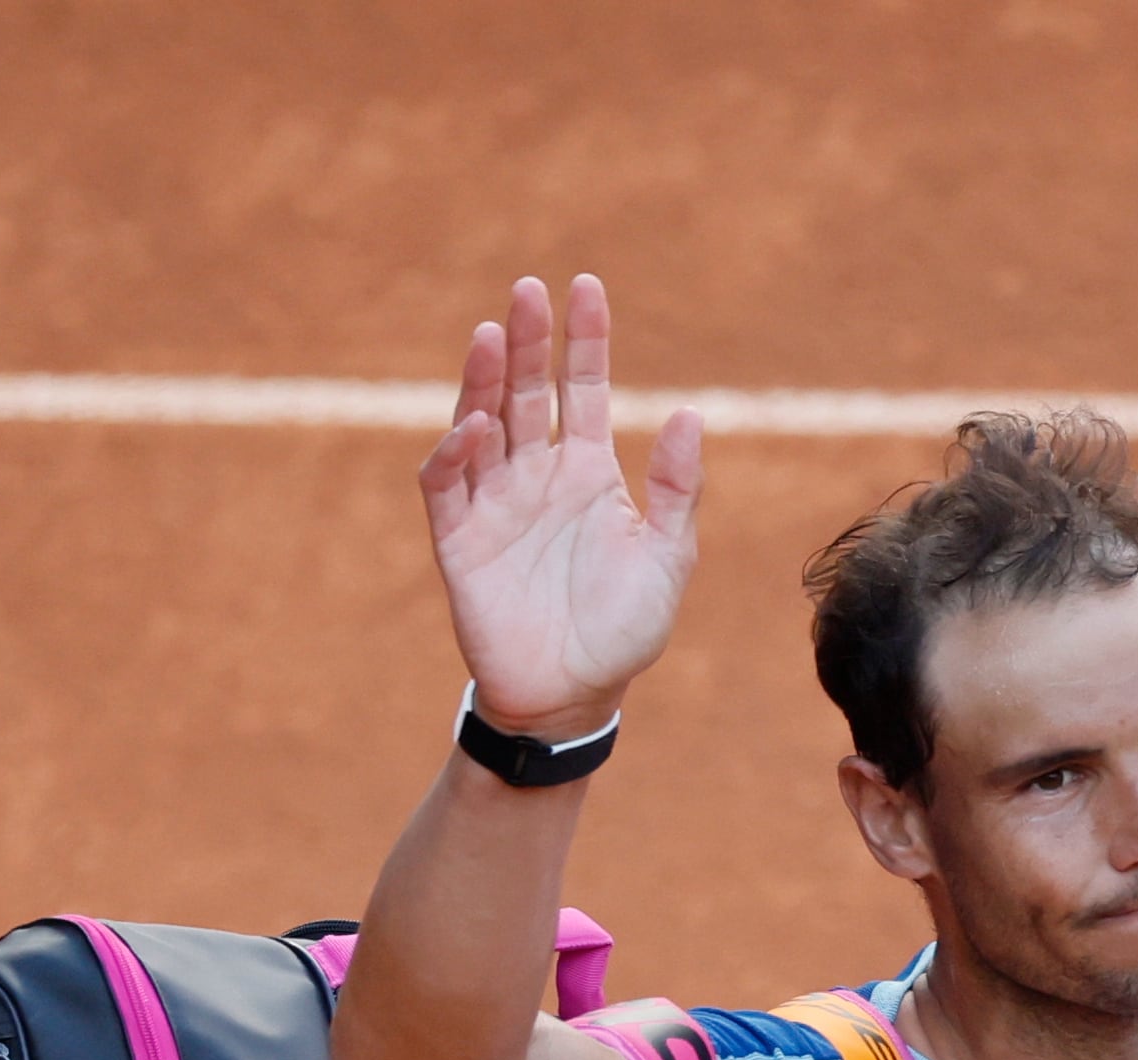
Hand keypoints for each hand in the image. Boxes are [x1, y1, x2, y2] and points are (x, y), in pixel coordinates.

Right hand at [418, 273, 705, 735]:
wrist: (574, 696)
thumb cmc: (624, 628)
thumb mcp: (667, 557)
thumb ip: (676, 488)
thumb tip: (689, 411)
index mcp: (587, 471)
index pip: (581, 389)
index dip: (584, 340)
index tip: (585, 287)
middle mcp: (536, 475)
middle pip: (525, 391)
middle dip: (525, 341)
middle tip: (527, 290)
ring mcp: (494, 504)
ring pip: (480, 424)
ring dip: (481, 381)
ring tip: (490, 333)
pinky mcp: (459, 540)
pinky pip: (447, 485)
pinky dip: (454, 453)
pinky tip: (473, 426)